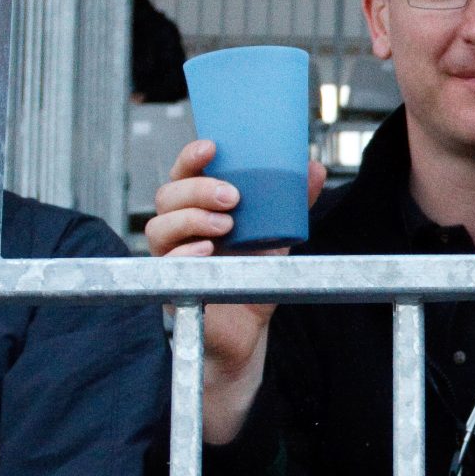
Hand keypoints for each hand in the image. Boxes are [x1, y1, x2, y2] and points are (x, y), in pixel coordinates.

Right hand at [145, 138, 325, 443]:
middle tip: (234, 197)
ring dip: (191, 219)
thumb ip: (292, 201)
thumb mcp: (277, 233)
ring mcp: (171, 257)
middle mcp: (179, 228)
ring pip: (159, 227)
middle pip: (168, 195)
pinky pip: (165, 265)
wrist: (248, 329)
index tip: (212, 146)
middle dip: (198, 190)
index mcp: (198, 207)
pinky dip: (185, 255)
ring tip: (226, 225)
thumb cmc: (254, 274)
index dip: (191, 156)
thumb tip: (315, 168)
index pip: (184, 173)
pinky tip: (207, 252)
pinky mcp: (172, 286)